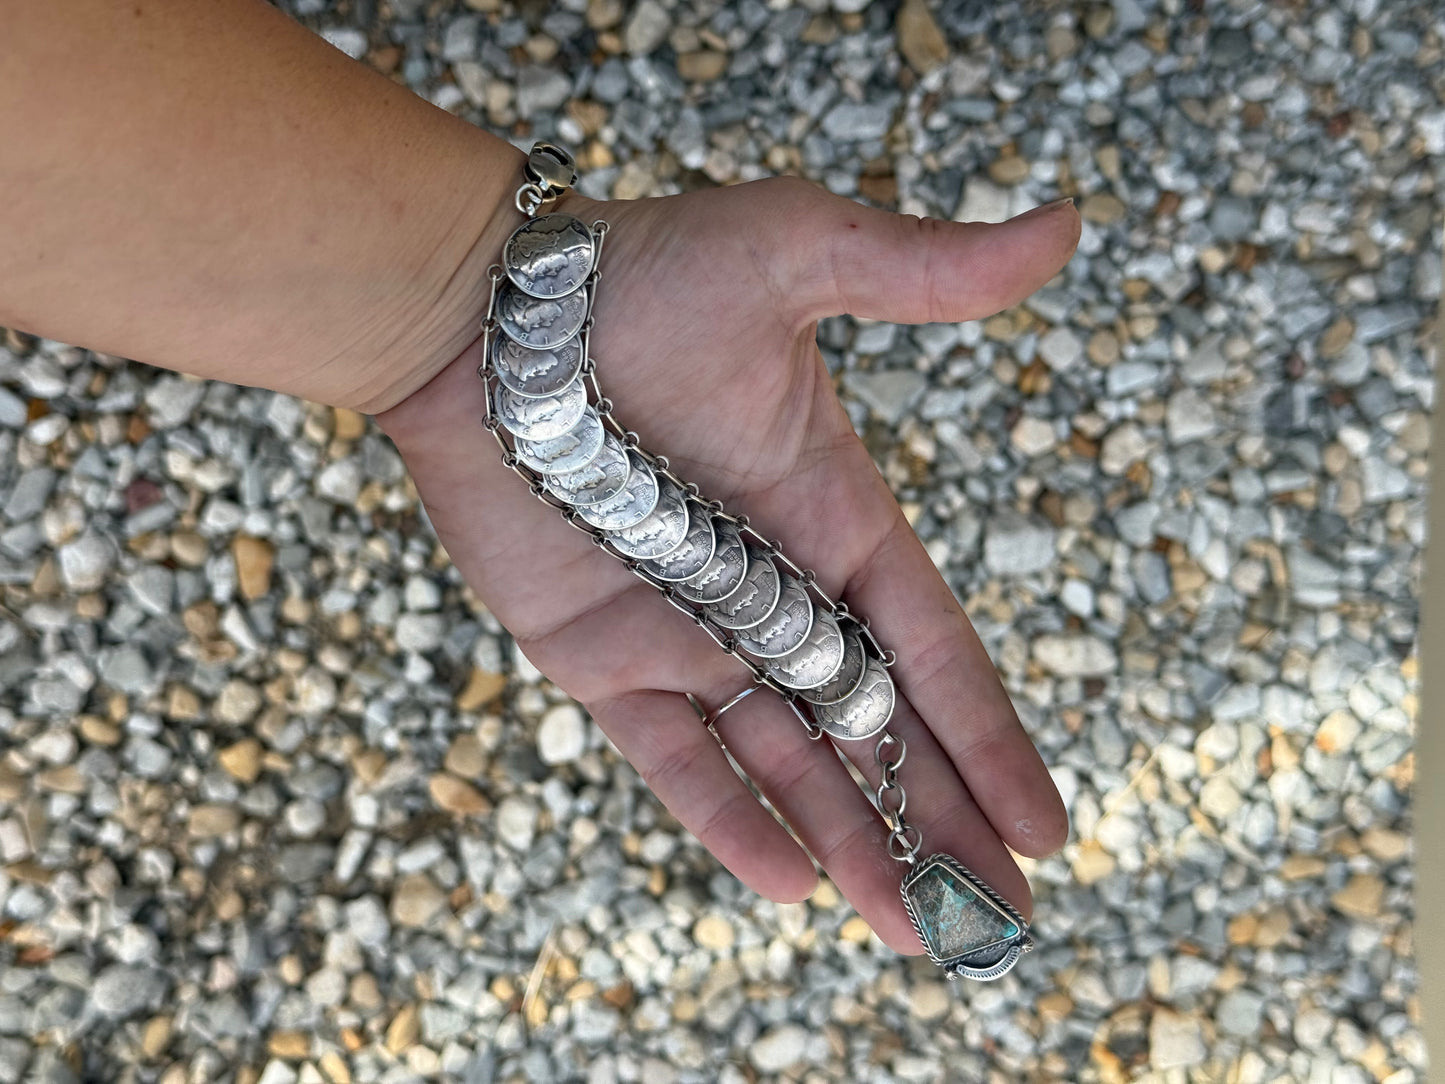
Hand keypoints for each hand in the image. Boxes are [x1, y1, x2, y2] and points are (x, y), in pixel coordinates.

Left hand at [377, 177, 1079, 953]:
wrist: (484, 316)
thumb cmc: (638, 273)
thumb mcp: (795, 253)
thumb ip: (923, 270)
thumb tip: (1067, 225)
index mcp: (838, 517)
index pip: (935, 650)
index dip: (989, 738)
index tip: (1045, 824)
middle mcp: (775, 587)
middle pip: (877, 728)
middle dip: (939, 821)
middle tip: (999, 918)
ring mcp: (690, 632)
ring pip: (788, 761)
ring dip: (850, 844)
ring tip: (915, 931)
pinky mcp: (606, 659)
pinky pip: (676, 757)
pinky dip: (727, 819)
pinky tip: (791, 883)